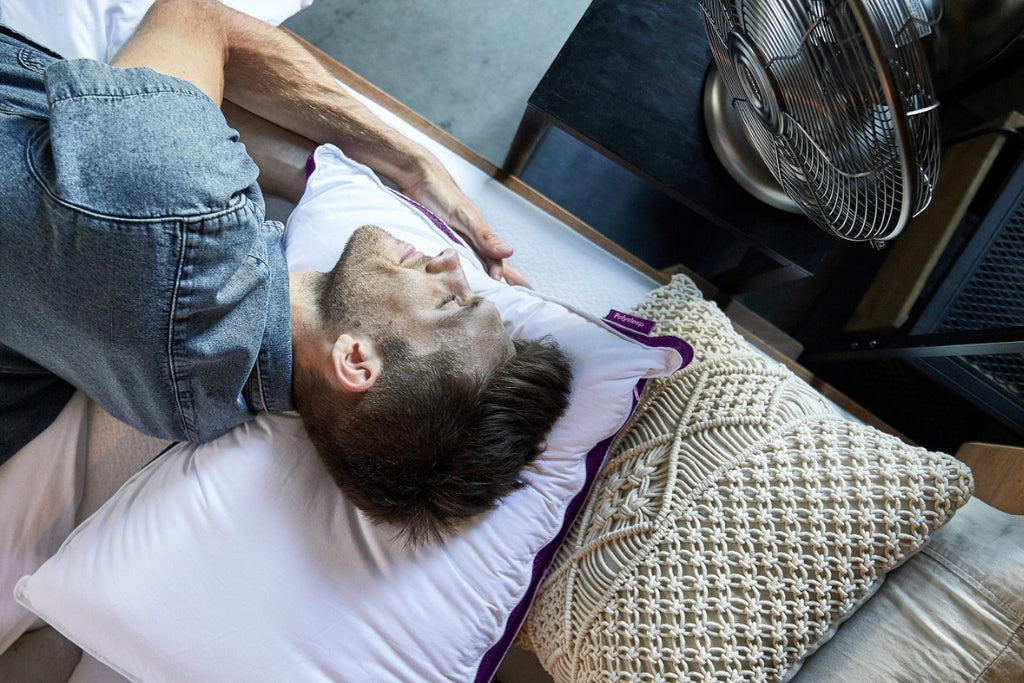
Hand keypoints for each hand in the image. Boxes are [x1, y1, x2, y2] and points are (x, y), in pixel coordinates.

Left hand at [399, 157, 531, 287]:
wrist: (417, 178)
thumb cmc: (442, 193)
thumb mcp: (466, 217)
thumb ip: (485, 236)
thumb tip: (509, 253)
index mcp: (481, 238)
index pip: (500, 265)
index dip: (510, 281)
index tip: (515, 299)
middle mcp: (471, 243)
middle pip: (490, 268)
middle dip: (503, 285)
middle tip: (514, 304)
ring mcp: (455, 244)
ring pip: (473, 268)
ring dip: (482, 282)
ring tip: (490, 299)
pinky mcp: (439, 244)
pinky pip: (453, 263)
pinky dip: (459, 274)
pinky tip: (459, 283)